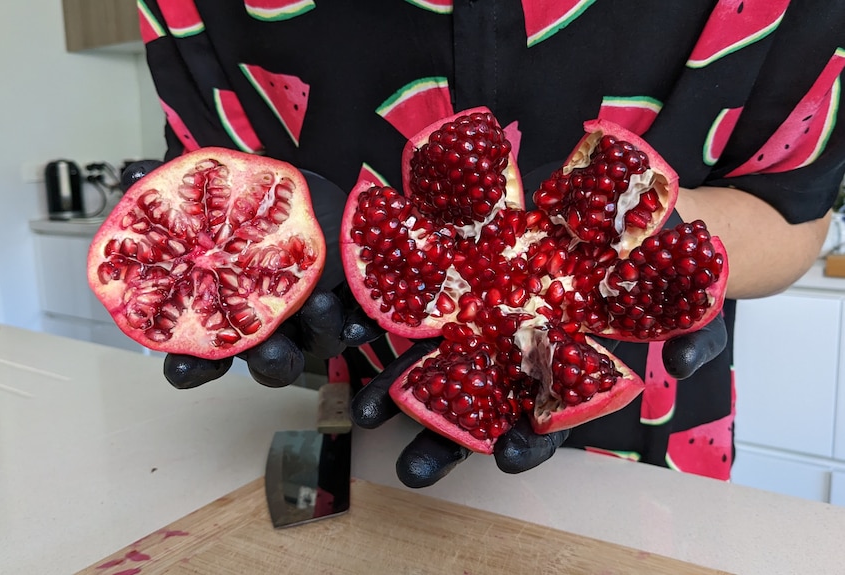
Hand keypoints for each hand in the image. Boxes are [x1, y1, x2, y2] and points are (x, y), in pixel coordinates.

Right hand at [118, 160, 383, 389]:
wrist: (313, 185)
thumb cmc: (254, 198)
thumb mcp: (216, 186)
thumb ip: (175, 188)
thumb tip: (133, 174)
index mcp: (228, 309)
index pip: (202, 355)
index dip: (190, 368)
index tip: (184, 366)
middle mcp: (269, 323)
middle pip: (266, 361)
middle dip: (266, 360)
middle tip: (264, 347)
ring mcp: (310, 317)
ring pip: (314, 345)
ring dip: (317, 333)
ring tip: (318, 304)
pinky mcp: (347, 303)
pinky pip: (355, 324)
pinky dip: (357, 322)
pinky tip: (361, 317)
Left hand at [348, 162, 729, 487]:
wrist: (637, 203)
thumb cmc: (665, 260)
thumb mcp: (693, 294)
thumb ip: (694, 332)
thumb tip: (683, 362)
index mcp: (569, 363)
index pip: (547, 418)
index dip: (528, 442)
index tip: (504, 460)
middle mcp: (522, 343)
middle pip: (479, 398)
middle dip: (443, 434)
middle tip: (409, 467)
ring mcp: (491, 304)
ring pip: (439, 350)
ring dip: (400, 380)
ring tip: (366, 407)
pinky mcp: (470, 258)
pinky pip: (423, 284)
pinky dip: (388, 306)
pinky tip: (357, 324)